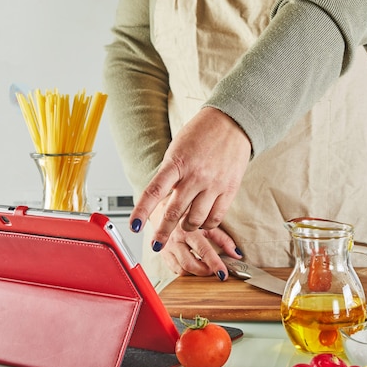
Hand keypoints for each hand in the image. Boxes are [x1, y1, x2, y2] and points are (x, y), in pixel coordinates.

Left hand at [130, 107, 250, 251]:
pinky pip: (216, 217)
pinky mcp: (229, 189)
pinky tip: (203, 220)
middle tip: (157, 243)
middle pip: (175, 212)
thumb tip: (162, 199)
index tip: (134, 226)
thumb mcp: (178, 149)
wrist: (232, 123)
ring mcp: (214, 184)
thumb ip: (170, 174)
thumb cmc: (202, 133)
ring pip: (196, 219)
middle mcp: (195, 175)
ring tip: (185, 225)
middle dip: (163, 232)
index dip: (142, 211)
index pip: (154, 191)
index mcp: (177, 162)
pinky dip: (207, 224)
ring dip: (187, 226)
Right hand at [149, 198, 242, 277]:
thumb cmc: (190, 216)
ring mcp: (167, 248)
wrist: (166, 210)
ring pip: (182, 269)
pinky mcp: (163, 254)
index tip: (223, 274)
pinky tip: (194, 265)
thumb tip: (236, 254)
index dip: (215, 264)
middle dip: (204, 271)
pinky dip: (187, 271)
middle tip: (214, 271)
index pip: (204, 250)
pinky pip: (175, 269)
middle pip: (190, 264)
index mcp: (188, 229)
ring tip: (206, 267)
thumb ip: (223, 239)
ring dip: (196, 272)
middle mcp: (176, 239)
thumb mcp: (207, 224)